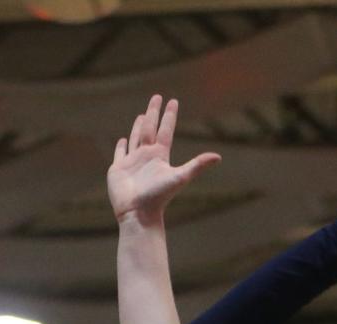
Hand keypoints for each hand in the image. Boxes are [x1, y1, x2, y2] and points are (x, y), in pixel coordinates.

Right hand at [108, 95, 219, 224]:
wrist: (139, 213)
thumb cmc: (159, 197)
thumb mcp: (180, 177)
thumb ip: (198, 165)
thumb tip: (218, 157)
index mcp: (160, 156)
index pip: (166, 130)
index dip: (169, 116)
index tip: (173, 101)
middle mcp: (147, 156)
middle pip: (151, 129)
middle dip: (153, 113)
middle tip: (157, 97)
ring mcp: (133, 162)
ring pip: (136, 138)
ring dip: (139, 126)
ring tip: (142, 115)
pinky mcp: (119, 168)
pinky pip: (121, 153)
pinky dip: (122, 145)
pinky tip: (123, 139)